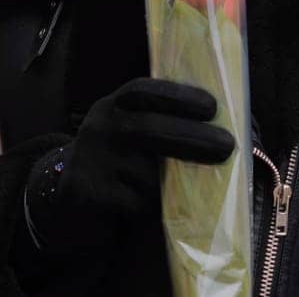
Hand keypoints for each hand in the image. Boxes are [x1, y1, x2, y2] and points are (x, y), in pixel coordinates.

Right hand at [23, 77, 235, 254]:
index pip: (143, 91)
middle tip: (226, 147)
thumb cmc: (120, 162)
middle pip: (148, 128)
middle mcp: (98, 126)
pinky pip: (134, 202)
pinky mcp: (84, 191)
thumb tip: (220, 130)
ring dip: (168, 186)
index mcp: (114, 106)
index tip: (211, 107)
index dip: (177, 96)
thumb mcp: (133, 134)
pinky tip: (141, 206)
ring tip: (168, 190)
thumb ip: (163, 125)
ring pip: (145, 174)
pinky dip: (148, 207)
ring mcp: (89, 159)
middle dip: (192, 137)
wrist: (71, 198)